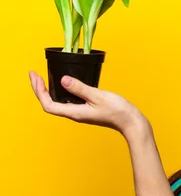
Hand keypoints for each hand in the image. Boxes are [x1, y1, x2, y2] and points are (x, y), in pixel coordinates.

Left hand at [28, 71, 149, 136]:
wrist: (130, 122)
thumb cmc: (117, 111)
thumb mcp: (98, 96)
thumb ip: (80, 88)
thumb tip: (63, 80)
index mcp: (74, 112)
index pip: (48, 104)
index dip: (39, 91)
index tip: (35, 76)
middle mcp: (74, 114)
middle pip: (49, 103)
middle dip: (39, 89)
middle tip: (35, 74)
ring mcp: (80, 112)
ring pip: (58, 102)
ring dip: (48, 90)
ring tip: (44, 78)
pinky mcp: (86, 109)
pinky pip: (68, 101)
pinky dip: (61, 91)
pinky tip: (64, 84)